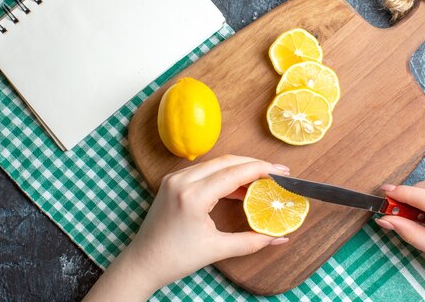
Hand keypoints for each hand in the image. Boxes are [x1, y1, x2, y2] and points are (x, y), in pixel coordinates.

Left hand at [83, 155, 290, 301]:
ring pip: (215, 164)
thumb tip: (279, 238)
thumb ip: (251, 241)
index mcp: (193, 195)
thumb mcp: (217, 249)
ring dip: (239, 169)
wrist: (142, 262)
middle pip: (226, 161)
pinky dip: (223, 175)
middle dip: (254, 165)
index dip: (262, 169)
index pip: (234, 172)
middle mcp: (182, 180)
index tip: (282, 172)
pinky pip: (203, 171)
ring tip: (261, 181)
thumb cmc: (175, 259)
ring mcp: (175, 178)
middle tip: (277, 173)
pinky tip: (238, 188)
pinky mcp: (172, 182)